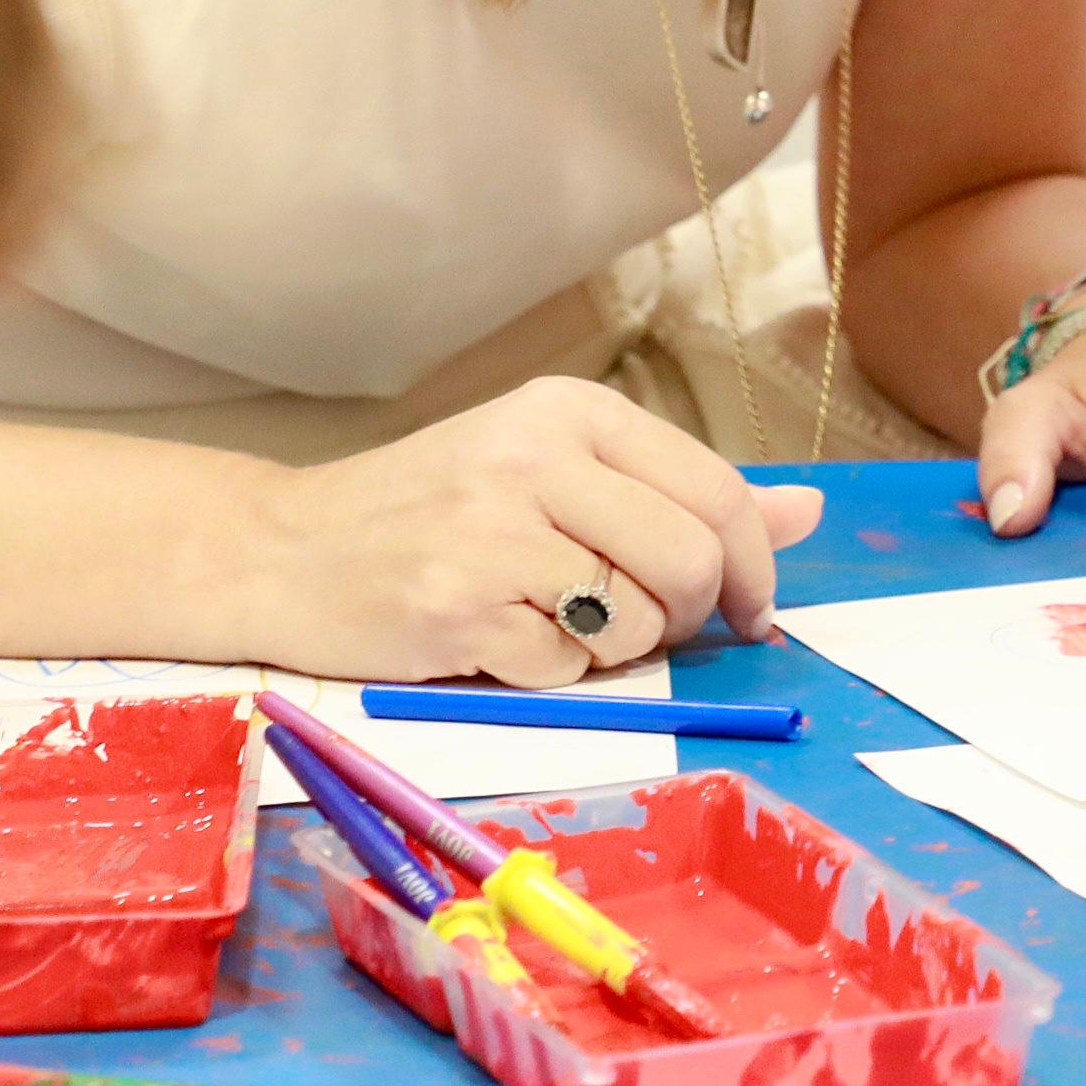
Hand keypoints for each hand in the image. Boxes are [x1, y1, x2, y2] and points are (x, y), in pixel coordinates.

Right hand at [233, 376, 825, 682]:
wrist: (279, 550)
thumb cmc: (432, 512)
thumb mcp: (557, 473)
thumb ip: (680, 493)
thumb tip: (806, 512)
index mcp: (570, 412)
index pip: (715, 491)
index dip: (754, 568)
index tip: (751, 612)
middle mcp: (535, 457)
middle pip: (689, 562)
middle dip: (690, 616)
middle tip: (648, 625)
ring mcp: (493, 532)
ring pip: (636, 622)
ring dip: (616, 648)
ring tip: (552, 619)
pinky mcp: (457, 606)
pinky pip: (566, 668)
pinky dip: (550, 674)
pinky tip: (498, 639)